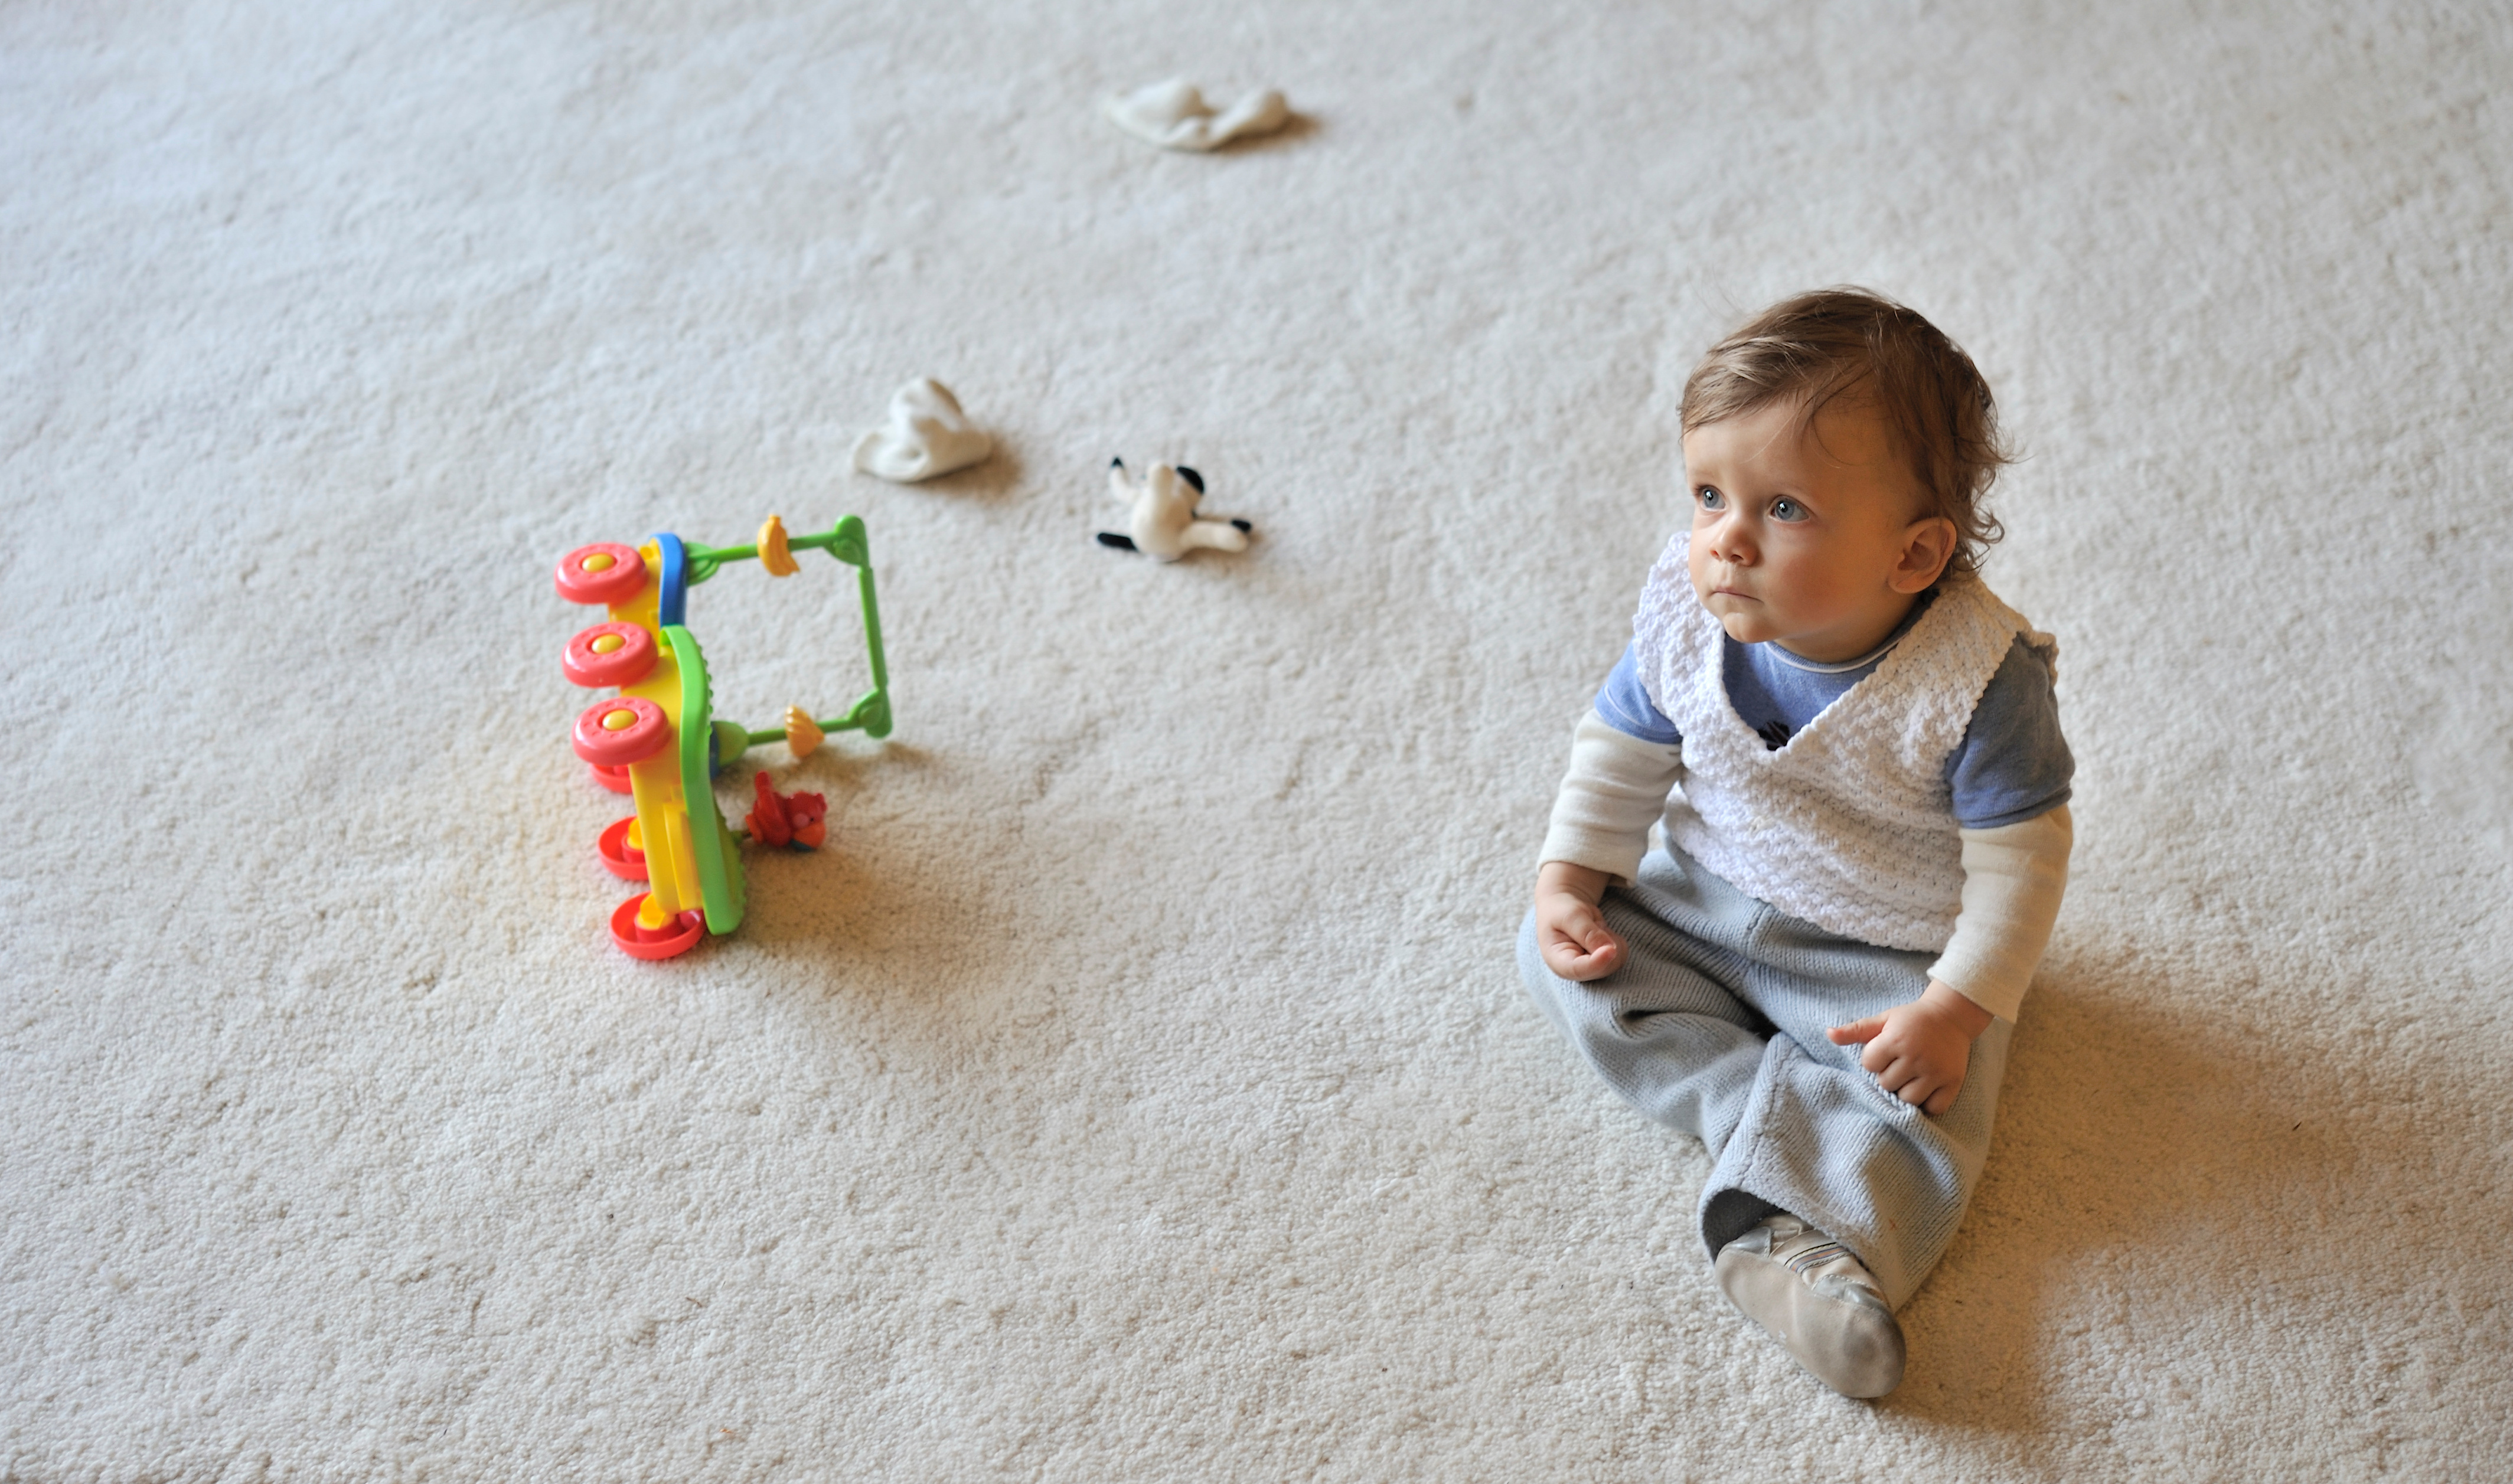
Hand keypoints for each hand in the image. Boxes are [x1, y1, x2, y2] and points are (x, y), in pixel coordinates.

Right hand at [1533, 861, 1625, 980]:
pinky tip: (1600, 934)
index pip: (1578, 969)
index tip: (1611, 950)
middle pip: (1603, 967)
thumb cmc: (1560, 912)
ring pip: (1616, 961)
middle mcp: (1575, 971)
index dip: (1596, 962)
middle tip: (1590, 923)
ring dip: (1610, 939)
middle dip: (1603, 941)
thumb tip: (1610, 950)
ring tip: (1592, 928)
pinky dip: (1616, 940)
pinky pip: (1622, 954)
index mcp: (1558, 961)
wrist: (1563, 911)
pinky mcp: (1605, 965)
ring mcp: (1592, 969)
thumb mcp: (1569, 915)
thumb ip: (1587, 932)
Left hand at [1826, 981, 1992, 1116]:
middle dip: (1889, 1076)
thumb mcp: (1884, 1019)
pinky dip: (1928, 1103)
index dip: (1874, 1059)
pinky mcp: (1953, 1083)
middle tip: (1899, 1064)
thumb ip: (1856, 1030)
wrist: (1952, 1017)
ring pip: (1908, 1100)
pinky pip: (1934, 1108)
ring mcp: (1936, 1072)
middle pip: (1886, 1084)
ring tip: (1911, 1077)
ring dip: (1906, 1092)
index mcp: (1897, 1039)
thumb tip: (1829, 1034)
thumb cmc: (1912, 1020)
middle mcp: (1917, 1056)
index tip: (1886, 1051)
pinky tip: (1925, 1088)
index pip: (1869, 1064)